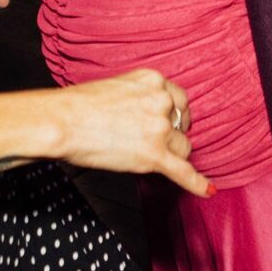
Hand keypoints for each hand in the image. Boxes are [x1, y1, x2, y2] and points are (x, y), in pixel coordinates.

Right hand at [51, 68, 210, 195]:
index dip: (173, 116)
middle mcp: (162, 102)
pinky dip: (197, 183)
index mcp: (154, 80)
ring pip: (183, 148)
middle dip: (172, 134)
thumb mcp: (118, 86)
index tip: (166, 123)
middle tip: (151, 141)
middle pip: (182, 125)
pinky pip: (183, 172)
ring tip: (148, 157)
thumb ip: (140, 97)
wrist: (63, 121)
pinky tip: (208, 189)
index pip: (179, 100)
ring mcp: (160, 130)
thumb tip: (148, 116)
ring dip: (172, 154)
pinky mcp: (154, 156)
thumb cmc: (80, 105)